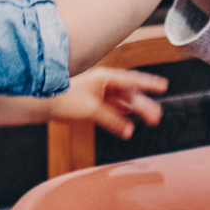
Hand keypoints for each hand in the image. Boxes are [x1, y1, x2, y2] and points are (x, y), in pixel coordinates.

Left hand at [49, 67, 167, 138]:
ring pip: (124, 102)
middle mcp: (105, 84)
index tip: (164, 86)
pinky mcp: (96, 103)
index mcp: (105, 78)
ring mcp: (101, 93)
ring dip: (136, 110)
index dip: (148, 83)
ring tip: (151, 120)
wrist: (45, 102)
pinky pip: (115, 109)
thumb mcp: (91, 110)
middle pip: (130, 94)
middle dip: (145, 104)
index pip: (132, 80)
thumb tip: (129, 131)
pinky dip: (123, 115)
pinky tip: (130, 122)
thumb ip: (112, 120)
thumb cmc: (66, 99)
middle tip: (156, 117)